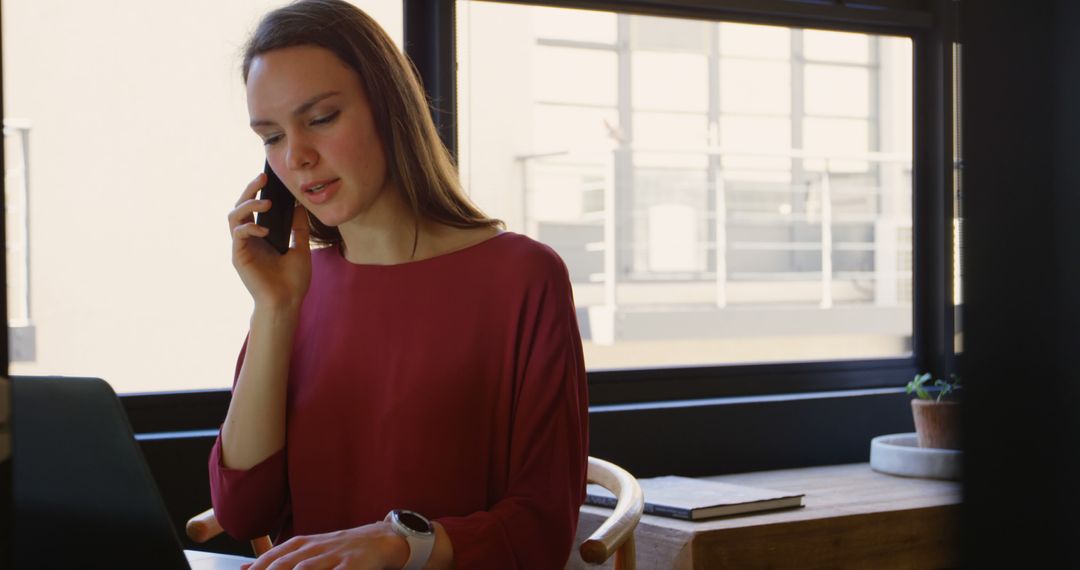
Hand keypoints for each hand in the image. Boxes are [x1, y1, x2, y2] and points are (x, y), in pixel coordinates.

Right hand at [228, 172, 311, 310]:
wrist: (288, 302)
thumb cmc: (293, 280)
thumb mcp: (301, 247)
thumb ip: (298, 227)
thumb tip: (300, 205)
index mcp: (261, 235)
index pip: (255, 207)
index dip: (258, 191)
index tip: (269, 178)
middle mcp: (249, 238)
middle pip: (241, 206)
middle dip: (250, 190)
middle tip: (262, 178)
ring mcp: (242, 247)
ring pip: (234, 216)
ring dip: (248, 205)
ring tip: (266, 203)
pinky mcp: (239, 257)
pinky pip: (238, 235)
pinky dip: (250, 228)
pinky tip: (264, 230)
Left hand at [240, 522, 407, 569]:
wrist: (379, 540)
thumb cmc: (339, 549)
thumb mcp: (307, 550)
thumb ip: (277, 559)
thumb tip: (243, 569)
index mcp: (301, 544)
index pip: (270, 560)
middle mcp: (314, 549)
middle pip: (283, 566)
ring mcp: (333, 556)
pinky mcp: (352, 565)